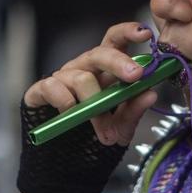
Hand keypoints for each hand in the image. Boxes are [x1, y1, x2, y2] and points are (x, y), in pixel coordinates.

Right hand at [22, 22, 155, 145]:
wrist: (65, 160)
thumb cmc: (94, 134)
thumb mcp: (120, 127)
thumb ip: (134, 111)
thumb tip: (150, 94)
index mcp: (105, 69)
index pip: (115, 41)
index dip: (128, 32)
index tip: (145, 34)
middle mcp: (84, 68)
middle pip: (100, 53)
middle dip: (119, 62)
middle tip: (135, 76)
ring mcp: (62, 78)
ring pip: (81, 78)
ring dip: (96, 107)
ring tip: (106, 133)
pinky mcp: (41, 91)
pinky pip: (53, 87)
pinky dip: (66, 103)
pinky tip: (71, 115)